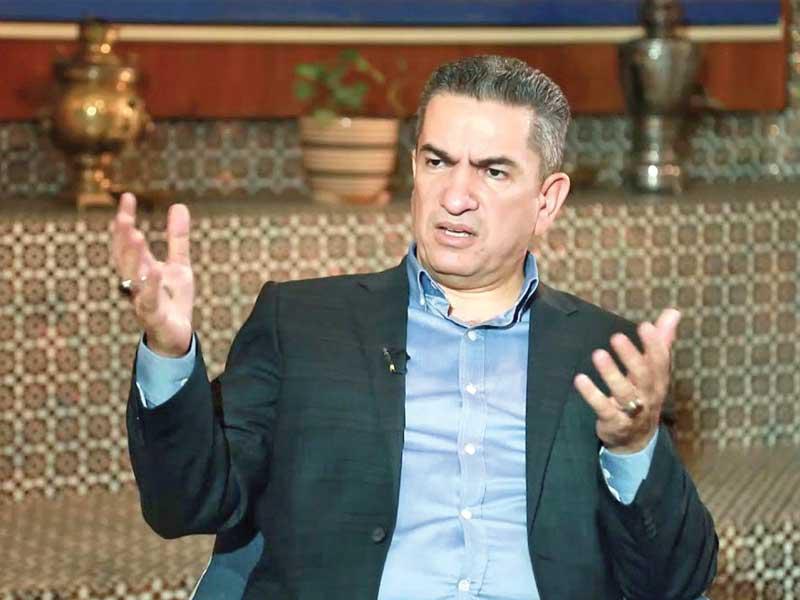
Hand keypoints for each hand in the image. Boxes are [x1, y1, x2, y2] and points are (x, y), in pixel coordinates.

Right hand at [111, 192, 194, 356]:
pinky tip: (154, 269)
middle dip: (123, 237)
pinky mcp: (154, 317)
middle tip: (125, 216)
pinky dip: (150, 285)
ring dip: (133, 257)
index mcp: (139, 269)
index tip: (127, 197)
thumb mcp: (180, 265)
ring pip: (132, 277)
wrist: (177, 337)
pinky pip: (148, 301)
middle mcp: (135, 282)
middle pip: (124, 258)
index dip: (125, 221)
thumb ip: (178, 239)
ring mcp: (142, 300)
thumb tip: (179, 205)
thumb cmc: (173, 300)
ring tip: (137, 234)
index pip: (127, 242)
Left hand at [573, 309, 680, 453]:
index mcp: (658, 380)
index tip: (645, 325)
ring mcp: (632, 411)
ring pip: (624, 392)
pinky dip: (592, 394)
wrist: (637, 438)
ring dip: (611, 373)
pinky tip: (580, 379)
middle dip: (632, 357)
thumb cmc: (644, 394)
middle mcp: (648, 395)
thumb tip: (673, 312)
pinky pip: (603, 408)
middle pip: (643, 375)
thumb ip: (661, 340)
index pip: (660, 360)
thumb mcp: (653, 370)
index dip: (654, 344)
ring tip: (598, 354)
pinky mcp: (614, 422)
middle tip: (616, 337)